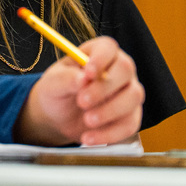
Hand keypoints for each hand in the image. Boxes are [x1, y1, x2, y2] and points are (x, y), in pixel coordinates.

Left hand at [15, 36, 143, 146]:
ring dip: (110, 111)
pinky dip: (110, 134)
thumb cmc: (56, 91)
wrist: (58, 117)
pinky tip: (89, 138)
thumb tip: (82, 79)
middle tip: (82, 102)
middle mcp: (118, 69)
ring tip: (86, 121)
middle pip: (125, 69)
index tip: (88, 73)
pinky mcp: (130, 116)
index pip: (108, 48)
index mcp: (98, 52)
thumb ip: (65, 78)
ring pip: (133, 96)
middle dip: (104, 88)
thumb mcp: (52, 83)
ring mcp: (128, 92)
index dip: (101, 59)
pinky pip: (130, 124)